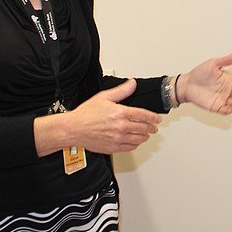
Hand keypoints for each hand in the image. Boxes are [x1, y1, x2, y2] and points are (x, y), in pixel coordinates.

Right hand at [34, 78, 161, 155]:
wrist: (74, 129)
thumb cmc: (86, 114)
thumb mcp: (104, 97)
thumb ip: (121, 91)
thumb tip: (132, 84)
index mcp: (120, 113)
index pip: (144, 115)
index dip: (153, 117)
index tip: (158, 119)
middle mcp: (121, 127)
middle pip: (144, 128)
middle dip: (152, 127)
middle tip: (154, 127)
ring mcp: (117, 139)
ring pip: (139, 139)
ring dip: (145, 137)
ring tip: (147, 135)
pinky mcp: (113, 148)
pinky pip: (130, 148)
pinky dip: (136, 145)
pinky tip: (135, 142)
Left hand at [176, 51, 231, 114]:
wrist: (187, 84)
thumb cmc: (199, 73)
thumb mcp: (213, 63)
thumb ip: (227, 60)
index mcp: (228, 79)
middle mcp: (226, 89)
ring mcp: (222, 98)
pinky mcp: (216, 106)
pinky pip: (225, 111)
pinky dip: (229, 110)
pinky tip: (230, 107)